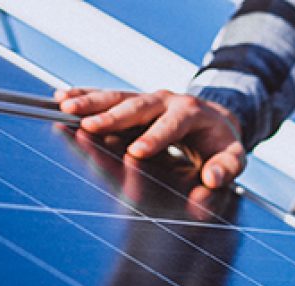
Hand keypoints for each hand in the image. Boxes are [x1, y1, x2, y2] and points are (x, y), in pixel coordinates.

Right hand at [55, 88, 244, 188]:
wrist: (215, 121)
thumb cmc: (220, 144)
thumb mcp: (233, 157)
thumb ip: (226, 169)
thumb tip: (212, 180)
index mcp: (192, 113)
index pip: (172, 125)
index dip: (154, 138)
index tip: (136, 153)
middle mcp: (167, 101)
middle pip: (138, 107)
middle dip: (113, 117)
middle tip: (89, 127)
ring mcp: (147, 99)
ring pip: (117, 98)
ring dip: (90, 102)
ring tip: (65, 108)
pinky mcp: (132, 102)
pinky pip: (106, 97)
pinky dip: (84, 96)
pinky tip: (62, 98)